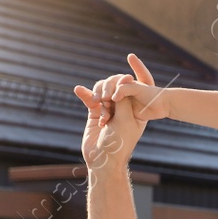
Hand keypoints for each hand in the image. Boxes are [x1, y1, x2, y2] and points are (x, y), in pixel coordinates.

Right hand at [73, 54, 161, 171]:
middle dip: (112, 86)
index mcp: (138, 109)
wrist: (103, 161)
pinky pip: (90, 100)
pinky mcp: (95, 114)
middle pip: (118, 85)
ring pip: (103, 90)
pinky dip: (85, 94)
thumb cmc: (119, 143)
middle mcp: (125, 107)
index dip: (138, 70)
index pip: (139, 85)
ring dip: (99, 94)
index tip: (131, 57)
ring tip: (98, 104)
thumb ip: (123, 98)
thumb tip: (125, 78)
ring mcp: (109, 110)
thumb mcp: (125, 119)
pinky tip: (78, 90)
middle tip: (108, 99)